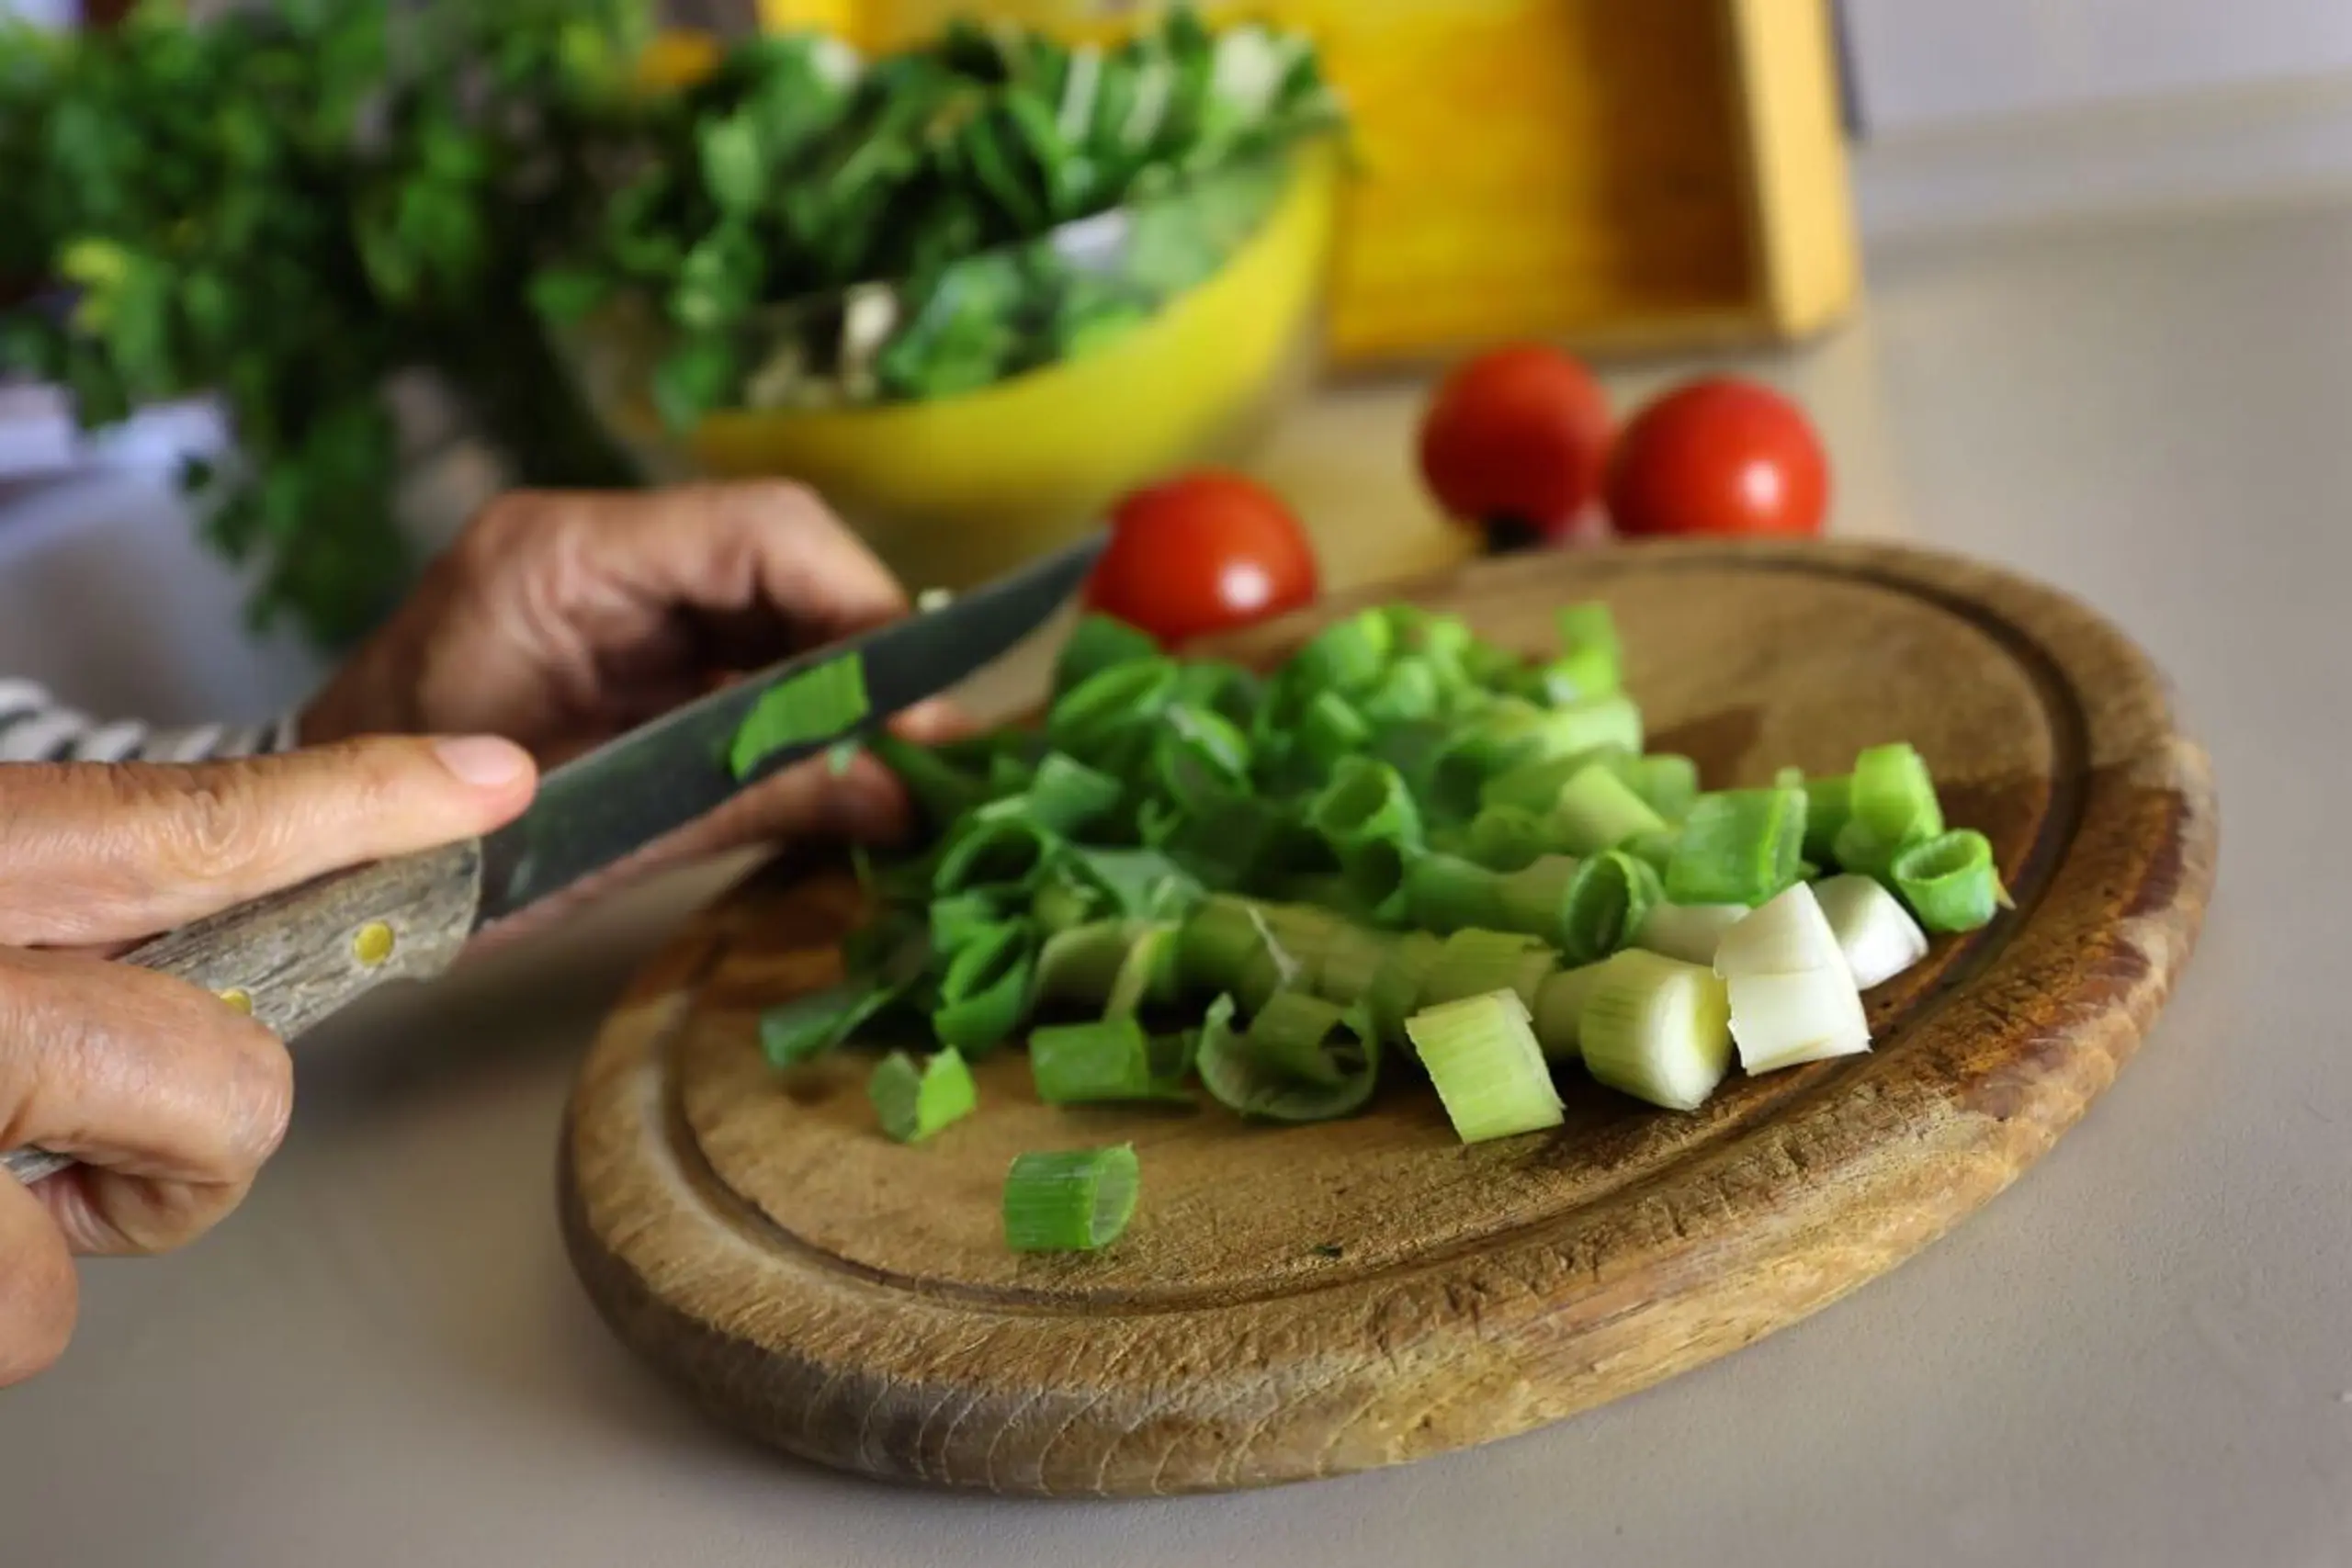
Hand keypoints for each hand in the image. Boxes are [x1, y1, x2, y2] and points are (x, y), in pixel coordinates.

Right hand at [0, 737, 533, 1385]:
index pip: (189, 826)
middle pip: (227, 1075)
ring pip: (155, 1204)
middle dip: (202, 1119)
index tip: (493, 783)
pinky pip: (34, 1310)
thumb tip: (180, 957)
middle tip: (70, 1112)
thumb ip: (64, 914)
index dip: (364, 802)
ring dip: (66, 1213)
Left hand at [300, 483, 958, 928]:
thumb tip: (898, 798)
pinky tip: (834, 763)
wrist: (298, 859)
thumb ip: (746, 801)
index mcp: (559, 558)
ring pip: (770, 601)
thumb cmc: (405, 848)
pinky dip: (793, 704)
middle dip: (866, 648)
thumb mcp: (590, 831)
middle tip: (934, 747)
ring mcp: (604, 590)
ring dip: (840, 681)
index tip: (929, 701)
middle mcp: (590, 548)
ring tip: (898, 764)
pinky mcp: (617, 640)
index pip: (758, 530)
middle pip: (779, 557)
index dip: (864, 605)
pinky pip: (734, 648)